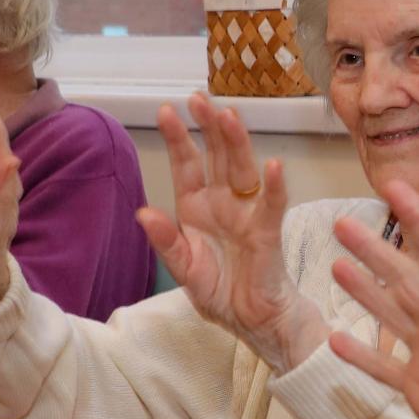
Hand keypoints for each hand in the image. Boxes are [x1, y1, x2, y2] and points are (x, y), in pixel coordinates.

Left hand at [139, 92, 324, 370]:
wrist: (253, 321)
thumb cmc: (220, 292)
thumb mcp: (184, 269)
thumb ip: (166, 242)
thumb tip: (143, 213)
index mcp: (197, 208)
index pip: (187, 165)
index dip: (179, 138)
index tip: (167, 110)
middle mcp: (223, 203)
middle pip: (217, 156)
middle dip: (208, 127)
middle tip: (199, 98)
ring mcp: (247, 214)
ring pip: (243, 170)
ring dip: (237, 143)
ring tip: (229, 115)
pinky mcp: (268, 232)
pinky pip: (272, 205)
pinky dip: (275, 186)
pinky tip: (274, 166)